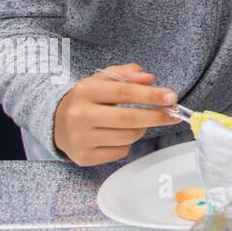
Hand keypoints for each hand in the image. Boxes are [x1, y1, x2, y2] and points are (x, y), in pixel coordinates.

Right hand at [52, 64, 179, 165]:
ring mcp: (81, 139)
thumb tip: (149, 78)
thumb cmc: (88, 99)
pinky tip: (120, 134)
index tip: (172, 97)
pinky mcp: (84, 157)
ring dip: (142, 128)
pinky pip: (121, 151)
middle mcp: (80, 115)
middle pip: (130, 118)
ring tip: (138, 121)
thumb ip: (127, 74)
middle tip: (174, 113)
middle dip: (157, 116)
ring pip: (129, 136)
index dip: (151, 95)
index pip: (125, 92)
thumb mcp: (103, 79)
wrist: (57, 123)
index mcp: (85, 90)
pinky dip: (128, 143)